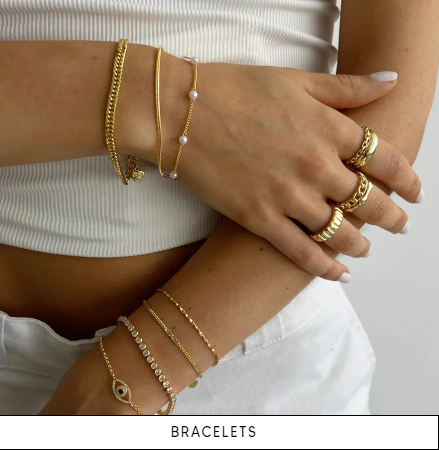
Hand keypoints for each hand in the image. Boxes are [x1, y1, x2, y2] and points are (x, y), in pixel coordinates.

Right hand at [157, 57, 421, 280]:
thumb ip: (347, 87)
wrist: (180, 112)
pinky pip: (300, 251)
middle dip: (391, 217)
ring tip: (367, 249)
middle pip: (368, 201)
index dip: (407, 179)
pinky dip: (324, 267)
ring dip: (360, 244)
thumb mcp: (296, 80)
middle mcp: (314, 165)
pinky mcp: (258, 218)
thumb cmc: (235, 90)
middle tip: (400, 226)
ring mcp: (286, 195)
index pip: (385, 160)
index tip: (416, 192)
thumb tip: (391, 80)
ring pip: (338, 231)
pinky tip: (339, 273)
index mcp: (327, 129)